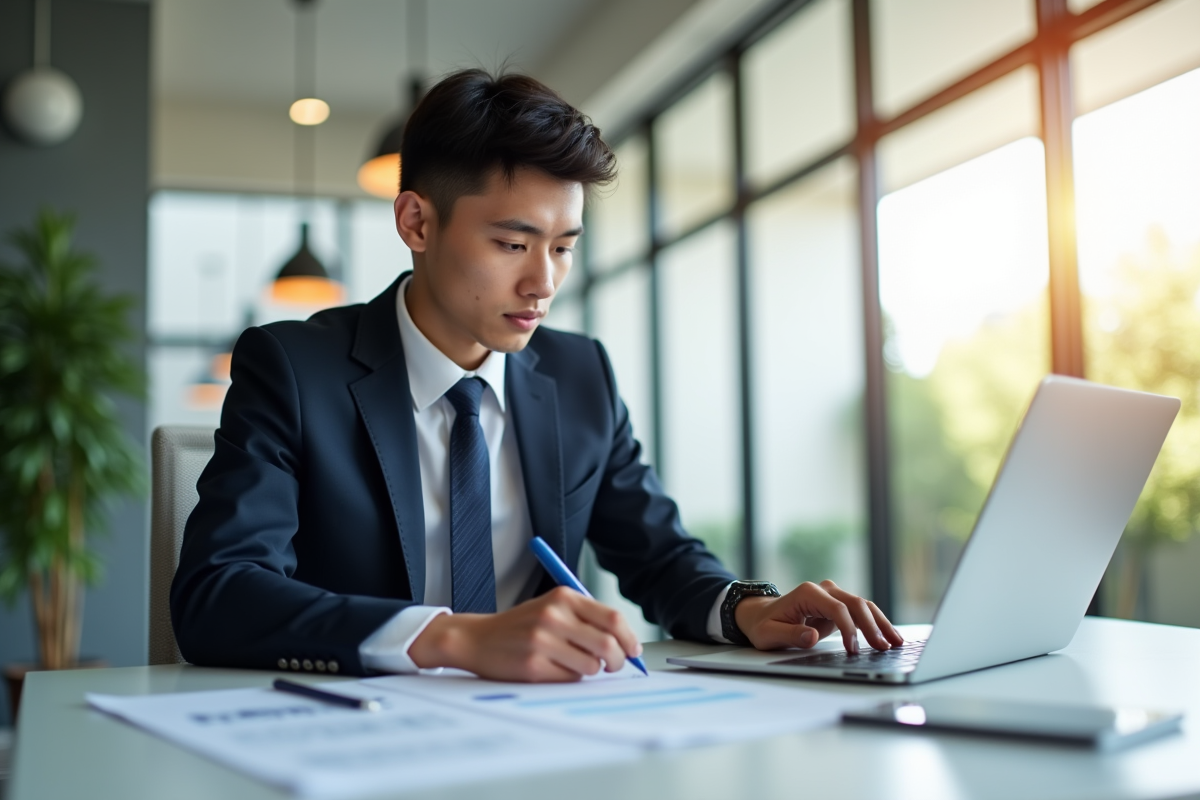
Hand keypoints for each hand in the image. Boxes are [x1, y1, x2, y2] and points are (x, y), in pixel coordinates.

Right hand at [407, 587, 642, 681]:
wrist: (478, 638)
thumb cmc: (521, 626)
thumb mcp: (552, 607)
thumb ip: (586, 618)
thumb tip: (626, 643)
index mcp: (563, 597)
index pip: (613, 618)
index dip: (629, 638)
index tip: (633, 649)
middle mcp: (554, 615)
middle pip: (608, 644)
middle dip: (619, 661)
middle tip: (614, 666)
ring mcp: (542, 641)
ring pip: (592, 666)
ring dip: (591, 670)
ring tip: (575, 664)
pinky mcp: (533, 665)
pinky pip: (571, 679)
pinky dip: (570, 678)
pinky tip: (554, 669)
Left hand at [734, 580, 903, 653]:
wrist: (761, 616)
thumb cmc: (764, 625)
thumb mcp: (770, 634)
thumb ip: (791, 635)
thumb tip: (811, 637)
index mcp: (808, 593)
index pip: (837, 608)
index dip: (848, 628)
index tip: (854, 649)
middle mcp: (824, 590)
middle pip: (856, 604)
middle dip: (872, 626)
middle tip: (884, 647)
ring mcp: (833, 596)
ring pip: (863, 606)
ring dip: (880, 624)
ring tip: (896, 643)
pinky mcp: (838, 607)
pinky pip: (861, 614)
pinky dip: (876, 624)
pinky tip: (889, 637)